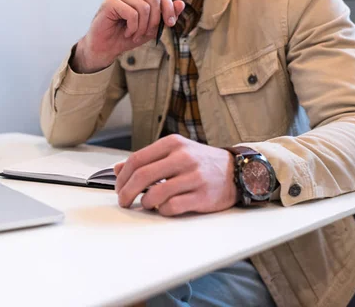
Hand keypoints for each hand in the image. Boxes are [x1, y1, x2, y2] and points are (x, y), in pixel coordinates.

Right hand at [71, 0, 184, 72]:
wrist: (105, 49)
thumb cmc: (125, 37)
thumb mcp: (151, 28)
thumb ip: (165, 16)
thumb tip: (182, 4)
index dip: (169, 8)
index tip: (170, 24)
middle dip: (154, 21)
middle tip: (145, 33)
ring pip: (144, 7)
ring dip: (142, 27)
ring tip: (134, 35)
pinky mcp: (110, 2)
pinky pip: (132, 13)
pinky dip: (133, 28)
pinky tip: (126, 32)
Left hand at [114, 135, 238, 216]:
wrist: (236, 171)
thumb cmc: (200, 162)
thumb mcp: (175, 152)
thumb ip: (147, 159)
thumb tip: (117, 169)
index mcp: (173, 144)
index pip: (137, 159)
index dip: (122, 176)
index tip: (118, 187)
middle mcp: (183, 157)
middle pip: (142, 176)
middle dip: (126, 192)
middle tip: (123, 201)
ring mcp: (194, 177)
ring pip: (155, 193)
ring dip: (145, 202)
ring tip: (147, 203)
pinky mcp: (202, 196)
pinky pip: (171, 207)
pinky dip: (162, 210)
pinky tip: (164, 208)